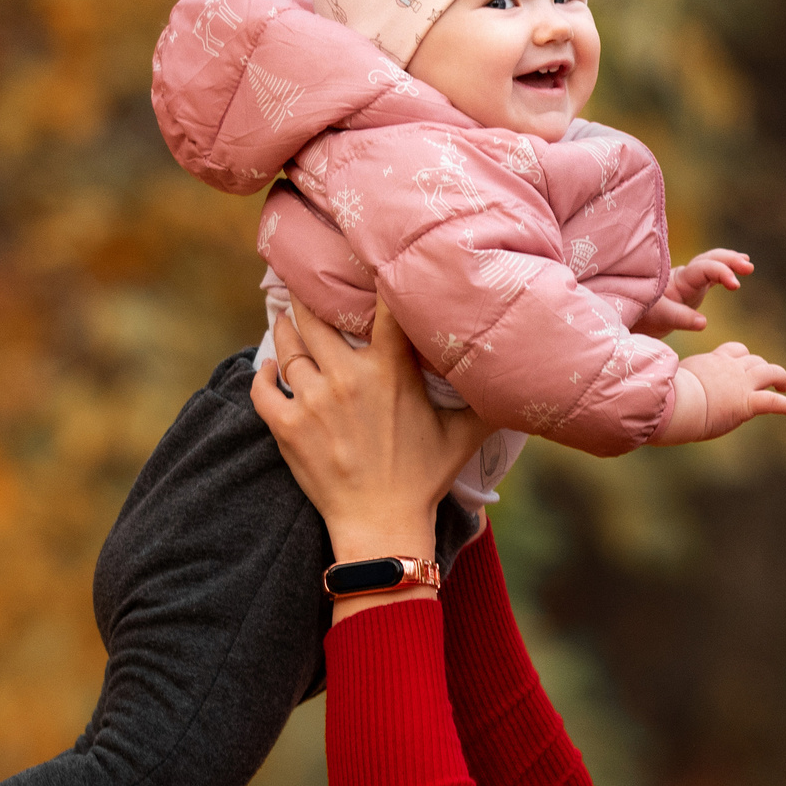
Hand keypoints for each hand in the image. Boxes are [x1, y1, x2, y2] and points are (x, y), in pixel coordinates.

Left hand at [250, 295, 493, 614]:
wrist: (383, 526)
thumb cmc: (424, 479)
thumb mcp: (464, 435)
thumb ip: (489, 402)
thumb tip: (524, 381)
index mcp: (390, 370)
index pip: (381, 306)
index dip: (371, 277)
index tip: (358, 259)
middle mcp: (347, 377)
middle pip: (316, 318)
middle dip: (307, 297)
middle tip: (302, 282)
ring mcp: (313, 400)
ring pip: (288, 347)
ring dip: (284, 329)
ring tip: (284, 317)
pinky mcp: (287, 426)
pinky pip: (262, 387)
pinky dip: (261, 372)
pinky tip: (268, 365)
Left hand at [638, 247, 751, 335]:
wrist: (626, 316)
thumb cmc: (640, 315)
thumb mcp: (658, 318)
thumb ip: (680, 318)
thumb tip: (704, 323)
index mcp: (678, 280)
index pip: (704, 268)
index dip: (721, 272)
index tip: (735, 284)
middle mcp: (684, 276)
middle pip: (710, 259)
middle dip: (729, 261)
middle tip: (748, 266)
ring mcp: (688, 281)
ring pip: (711, 263)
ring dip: (729, 262)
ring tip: (747, 264)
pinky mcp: (690, 289)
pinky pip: (709, 276)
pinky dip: (723, 272)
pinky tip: (735, 275)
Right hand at [650, 340, 785, 444]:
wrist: (671, 403)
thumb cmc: (662, 395)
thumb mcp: (666, 381)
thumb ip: (669, 379)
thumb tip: (647, 382)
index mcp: (711, 362)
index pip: (733, 352)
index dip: (742, 358)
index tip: (744, 365)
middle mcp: (729, 368)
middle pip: (754, 360)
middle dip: (762, 367)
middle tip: (769, 379)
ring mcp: (740, 384)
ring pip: (769, 372)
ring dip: (779, 378)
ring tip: (784, 387)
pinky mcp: (746, 403)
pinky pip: (772, 401)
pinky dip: (785, 404)